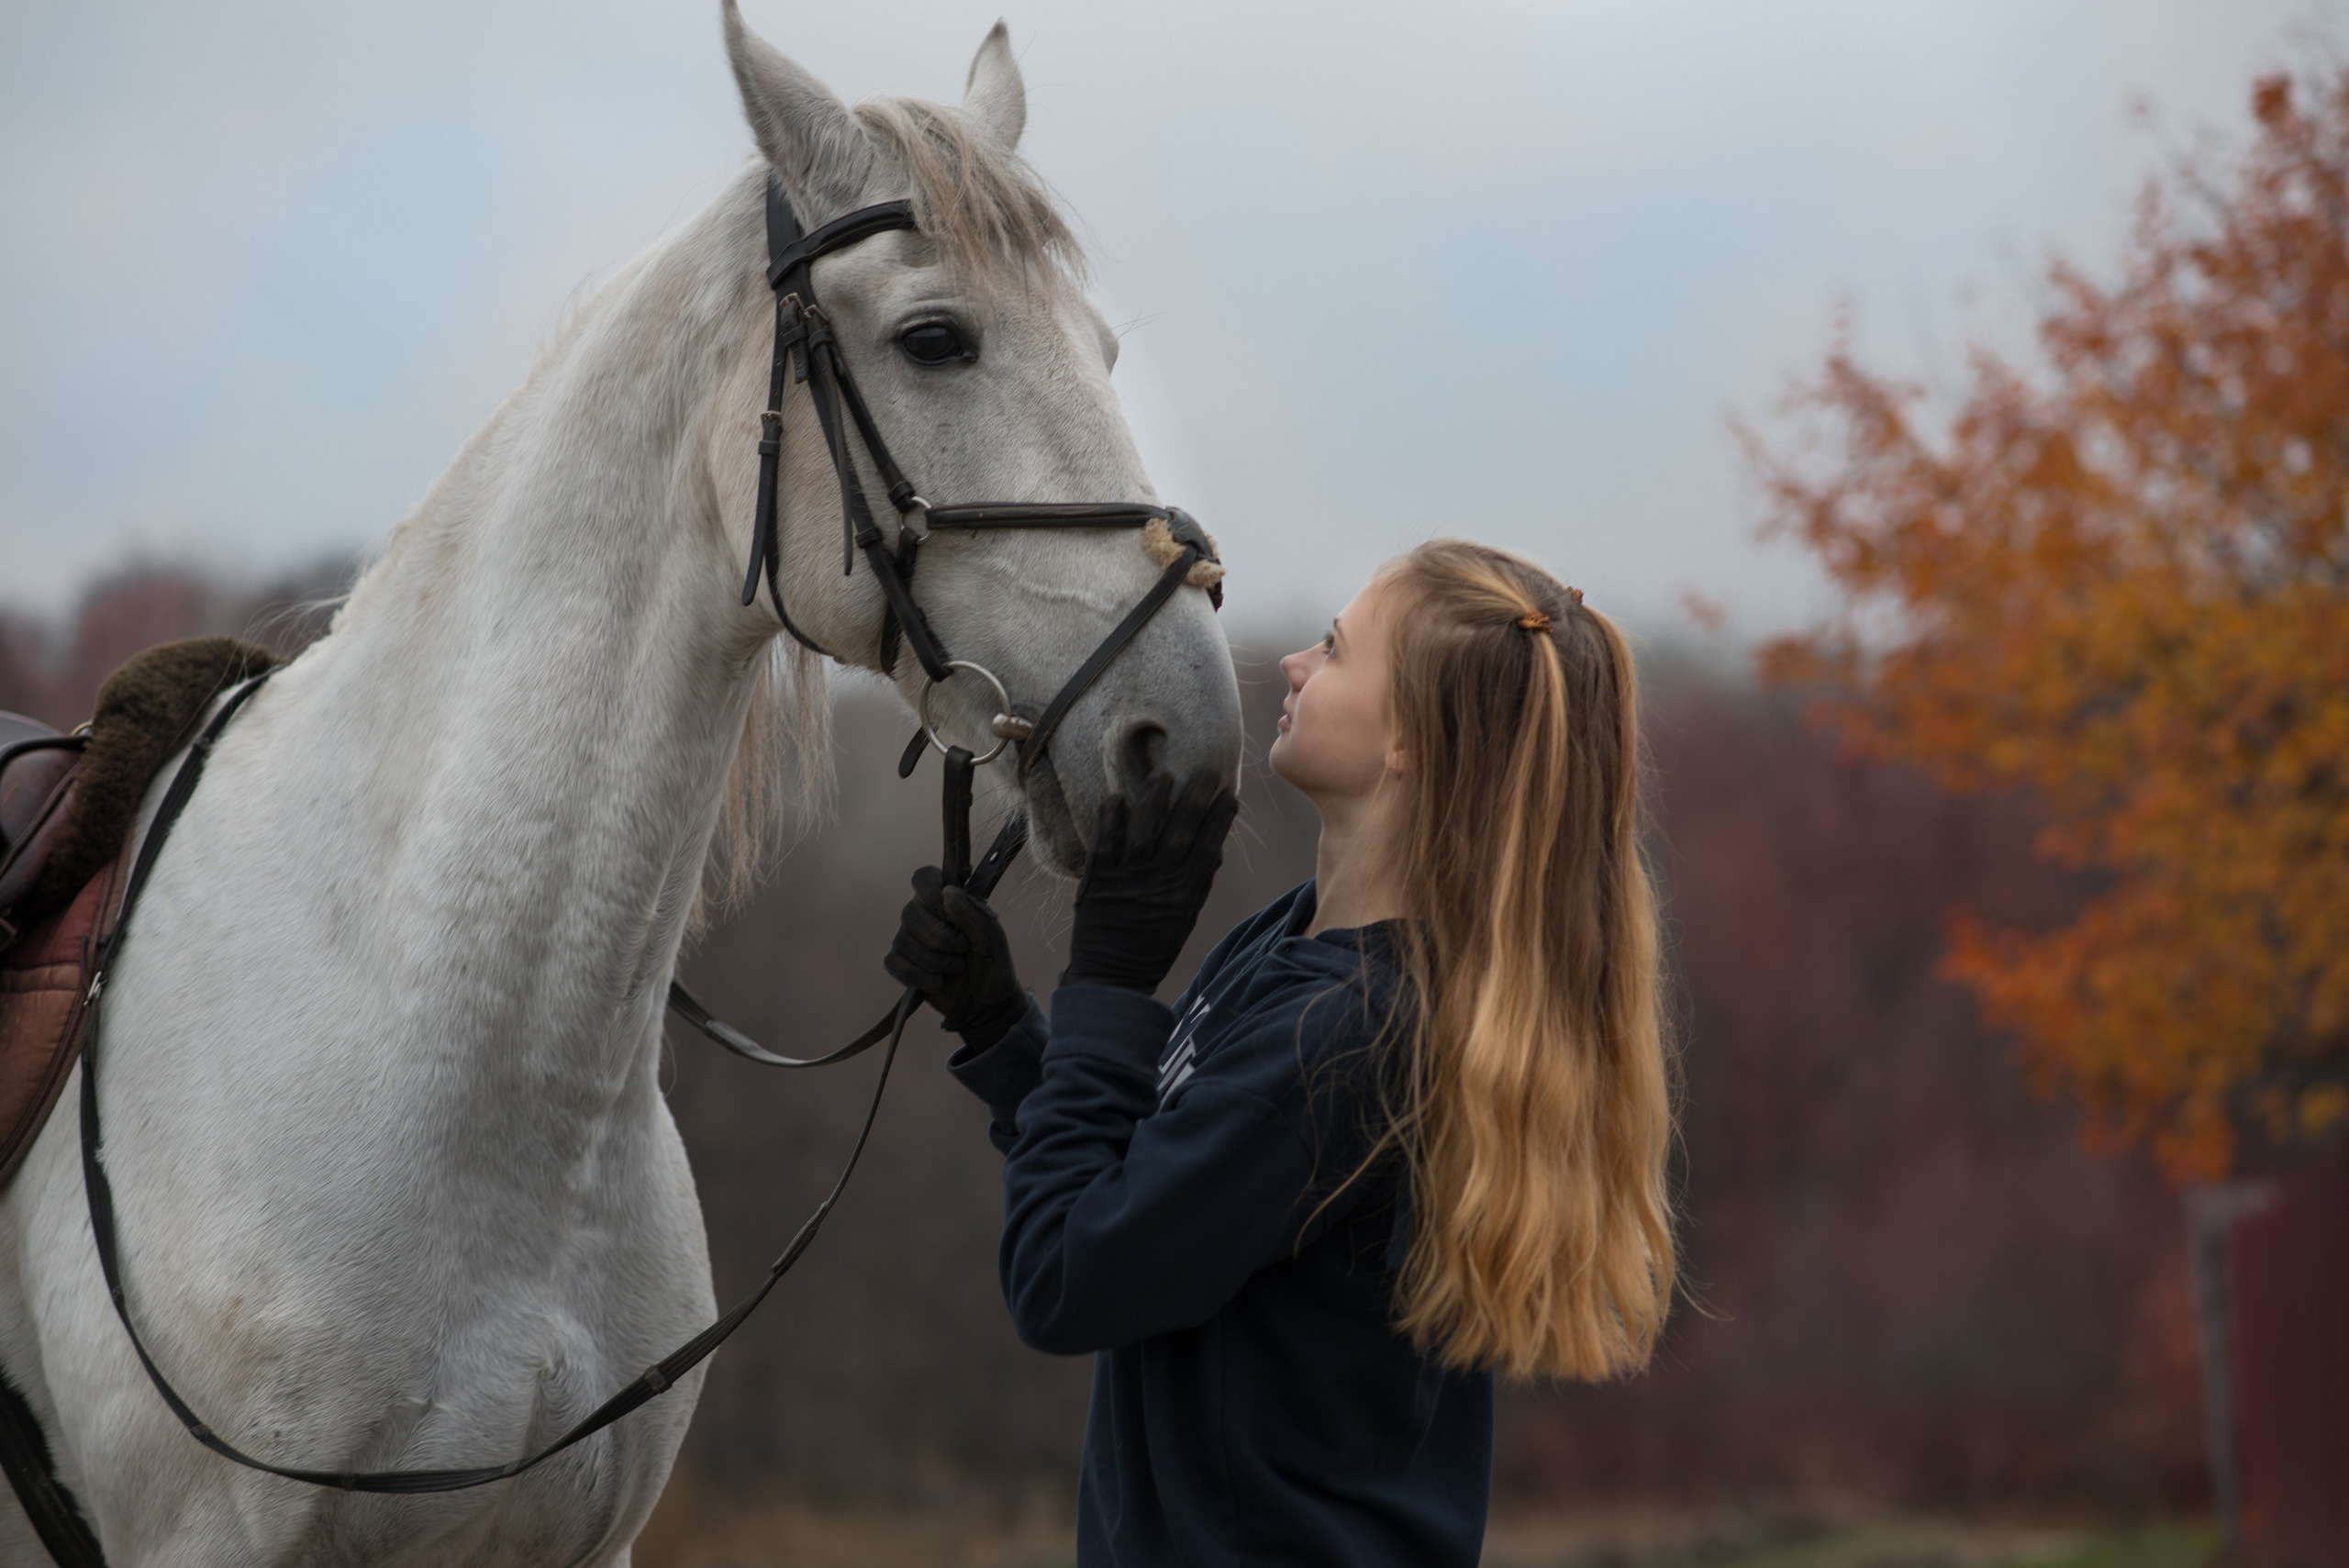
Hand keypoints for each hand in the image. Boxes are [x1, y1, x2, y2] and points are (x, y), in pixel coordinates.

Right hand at [884, 866, 1026, 1046]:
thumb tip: (947, 891)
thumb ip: (972, 914)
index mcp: (947, 900)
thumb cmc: (992, 965)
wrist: (986, 1004)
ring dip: (935, 962)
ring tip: (955, 969)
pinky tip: (936, 983)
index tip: (947, 910)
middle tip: (963, 951)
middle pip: (911, 913)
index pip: (923, 877)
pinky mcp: (901, 963)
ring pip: (903, 941)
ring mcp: (909, 939)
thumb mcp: (992, 938)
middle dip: (941, 939)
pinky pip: (894, 963)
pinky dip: (918, 976)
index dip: (929, 891)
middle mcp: (923, 914)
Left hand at [1063, 772, 1240, 993]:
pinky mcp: (1098, 882)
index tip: (1228, 795)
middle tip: (1205, 771)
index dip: (1219, 820)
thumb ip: (1198, 885)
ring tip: (1164, 776)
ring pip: (1143, 833)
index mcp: (1183, 895)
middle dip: (1194, 800)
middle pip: (1179, 832)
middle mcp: (1157, 883)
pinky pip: (1105, 844)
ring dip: (1155, 801)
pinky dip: (1111, 821)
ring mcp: (1126, 881)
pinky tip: (1117, 798)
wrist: (1110, 977)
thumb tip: (1213, 850)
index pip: (1207, 848)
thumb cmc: (1153, 948)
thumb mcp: (1185, 920)